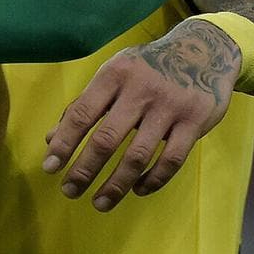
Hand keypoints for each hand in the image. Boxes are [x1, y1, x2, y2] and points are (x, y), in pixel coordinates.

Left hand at [41, 18, 237, 211]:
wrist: (204, 50)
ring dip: (116, 184)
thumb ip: (84, 105)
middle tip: (69, 191)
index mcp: (114, 75)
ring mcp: (170, 106)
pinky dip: (154, 180)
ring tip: (100, 203)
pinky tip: (138, 190)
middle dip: (85, 170)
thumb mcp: (113, 75)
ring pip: (138, 155)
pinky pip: (172, 159)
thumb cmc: (146, 68)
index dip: (64, 143)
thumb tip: (51, 139)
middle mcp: (141, 89)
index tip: (50, 168)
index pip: (81, 114)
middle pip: (107, 138)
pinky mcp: (196, 121)